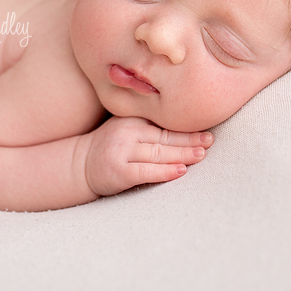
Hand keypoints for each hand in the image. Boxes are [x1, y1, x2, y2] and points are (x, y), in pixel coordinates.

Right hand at [84, 116, 212, 196]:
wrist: (80, 164)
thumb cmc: (111, 146)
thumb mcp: (126, 127)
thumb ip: (148, 125)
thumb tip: (186, 125)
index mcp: (131, 119)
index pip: (164, 124)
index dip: (186, 128)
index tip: (206, 129)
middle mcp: (126, 132)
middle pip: (165, 137)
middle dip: (189, 140)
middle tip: (209, 141)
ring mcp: (122, 152)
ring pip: (159, 153)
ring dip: (183, 154)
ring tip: (201, 154)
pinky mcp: (119, 171)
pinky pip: (147, 171)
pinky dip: (165, 171)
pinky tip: (181, 170)